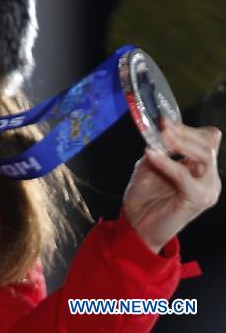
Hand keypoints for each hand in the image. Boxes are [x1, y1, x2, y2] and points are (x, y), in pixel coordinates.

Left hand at [122, 120, 221, 252]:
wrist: (137, 226)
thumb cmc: (144, 197)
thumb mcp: (150, 165)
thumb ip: (159, 149)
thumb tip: (161, 131)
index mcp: (199, 169)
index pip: (208, 141)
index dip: (188, 129)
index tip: (164, 120)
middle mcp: (208, 178)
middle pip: (209, 145)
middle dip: (184, 133)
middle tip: (163, 125)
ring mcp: (207, 189)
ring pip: (205, 156)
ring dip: (181, 143)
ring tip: (161, 136)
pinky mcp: (197, 200)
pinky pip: (185, 176)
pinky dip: (167, 162)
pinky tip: (151, 154)